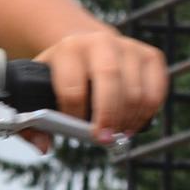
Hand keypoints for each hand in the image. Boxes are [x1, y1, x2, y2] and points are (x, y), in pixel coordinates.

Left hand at [37, 26, 167, 143]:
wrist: (86, 47)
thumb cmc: (61, 77)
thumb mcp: (38, 91)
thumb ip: (32, 123)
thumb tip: (43, 147)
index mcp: (68, 50)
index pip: (73, 86)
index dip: (75, 114)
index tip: (77, 130)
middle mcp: (100, 43)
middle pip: (109, 80)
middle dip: (108, 116)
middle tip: (104, 140)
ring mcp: (128, 47)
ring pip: (135, 89)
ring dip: (128, 120)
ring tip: (118, 135)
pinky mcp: (150, 56)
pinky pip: (157, 89)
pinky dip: (148, 112)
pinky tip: (134, 123)